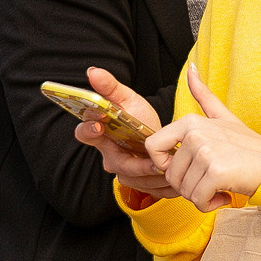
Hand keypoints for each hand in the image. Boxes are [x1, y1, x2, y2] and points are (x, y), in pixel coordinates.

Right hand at [72, 66, 176, 200]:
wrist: (157, 135)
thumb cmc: (138, 116)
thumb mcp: (127, 98)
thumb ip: (110, 86)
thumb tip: (92, 71)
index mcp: (101, 133)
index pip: (85, 133)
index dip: (88, 130)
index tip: (98, 124)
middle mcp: (108, 155)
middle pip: (118, 165)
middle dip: (137, 166)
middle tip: (155, 163)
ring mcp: (122, 171)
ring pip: (134, 180)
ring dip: (153, 178)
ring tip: (172, 171)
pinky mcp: (138, 182)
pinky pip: (147, 189)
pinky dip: (162, 187)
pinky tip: (176, 181)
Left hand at [144, 65, 260, 211]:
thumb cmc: (247, 146)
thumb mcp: (223, 116)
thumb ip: (203, 95)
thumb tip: (191, 68)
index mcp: (189, 121)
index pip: (152, 147)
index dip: (165, 164)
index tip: (186, 167)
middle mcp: (195, 134)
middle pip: (170, 175)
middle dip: (188, 185)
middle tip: (210, 178)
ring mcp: (205, 152)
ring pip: (183, 190)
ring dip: (200, 196)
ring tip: (219, 184)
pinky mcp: (215, 171)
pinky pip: (197, 200)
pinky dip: (209, 204)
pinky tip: (223, 194)